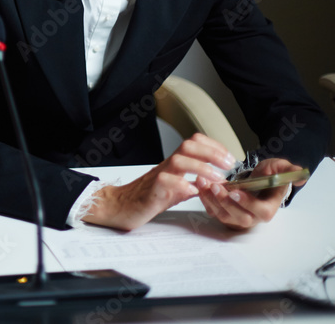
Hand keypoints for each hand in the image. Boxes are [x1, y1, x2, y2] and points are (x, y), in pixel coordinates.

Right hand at [83, 133, 233, 230]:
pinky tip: (192, 191)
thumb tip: (213, 184)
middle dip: (212, 152)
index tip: (230, 159)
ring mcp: (158, 177)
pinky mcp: (151, 191)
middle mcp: (167, 166)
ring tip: (216, 179)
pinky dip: (182, 185)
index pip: (194, 143)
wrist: (120, 206)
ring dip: (201, 167)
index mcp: (174, 165)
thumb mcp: (176, 190)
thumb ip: (192, 184)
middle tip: (228, 165)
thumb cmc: (146, 197)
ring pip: (179, 160)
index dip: (214, 146)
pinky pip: (165, 181)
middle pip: (189, 145)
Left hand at [196, 157, 305, 230]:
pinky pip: (212, 211)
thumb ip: (288, 170)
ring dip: (211, 200)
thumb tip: (300, 175)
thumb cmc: (268, 176)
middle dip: (226, 203)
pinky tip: (199, 185)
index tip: (235, 191)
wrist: (255, 179)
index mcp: (268, 208)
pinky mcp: (223, 213)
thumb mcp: (278, 169)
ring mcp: (236, 217)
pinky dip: (204, 199)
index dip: (248, 203)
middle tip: (215, 186)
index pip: (260, 212)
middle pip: (239, 217)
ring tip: (202, 182)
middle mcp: (252, 216)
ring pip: (223, 215)